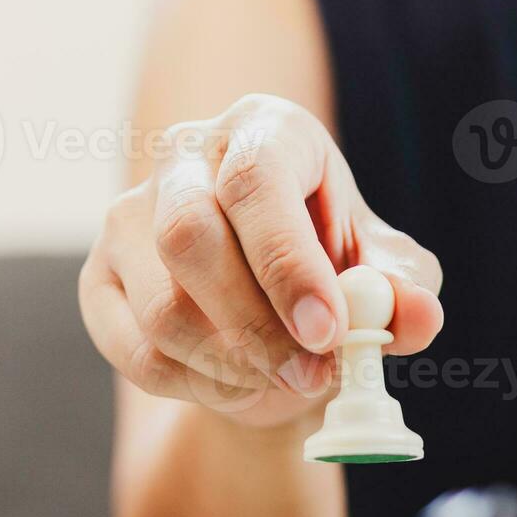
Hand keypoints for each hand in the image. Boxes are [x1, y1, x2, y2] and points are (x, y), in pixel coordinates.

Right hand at [80, 94, 442, 427]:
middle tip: (313, 376)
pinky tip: (242, 384)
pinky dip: (197, 385)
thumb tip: (417, 314)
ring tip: (287, 380)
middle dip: (257, 324)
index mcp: (266, 131)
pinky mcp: (99, 280)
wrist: (277, 321)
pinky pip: (137, 350)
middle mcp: (186, 157)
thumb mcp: (389, 278)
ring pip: (162, 306)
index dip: (289, 262)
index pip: (257, 181)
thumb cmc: (338, 277)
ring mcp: (129, 216)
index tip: (328, 331)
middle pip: (190, 237)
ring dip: (232, 364)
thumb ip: (406, 290)